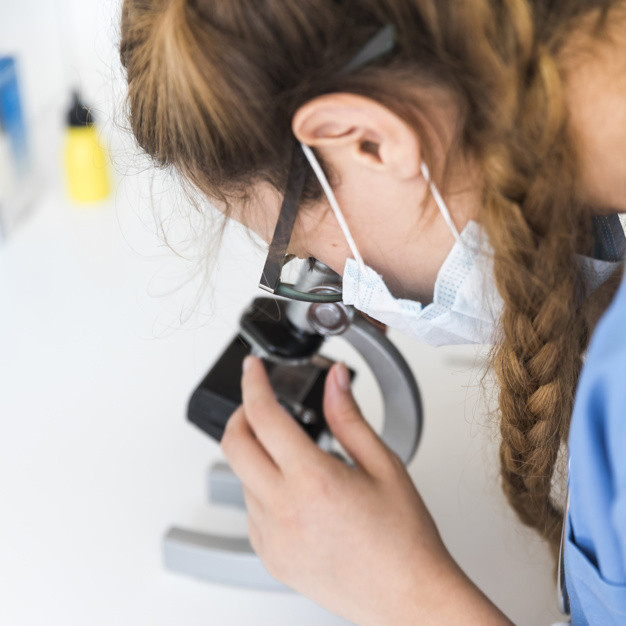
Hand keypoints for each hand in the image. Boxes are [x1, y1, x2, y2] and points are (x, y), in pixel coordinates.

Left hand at [220, 355, 460, 624]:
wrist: (408, 597)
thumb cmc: (403, 538)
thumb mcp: (383, 464)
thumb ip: (349, 416)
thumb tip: (335, 380)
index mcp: (313, 480)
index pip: (264, 416)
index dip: (253, 383)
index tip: (252, 368)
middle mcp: (283, 510)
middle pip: (233, 444)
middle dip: (241, 415)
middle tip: (261, 405)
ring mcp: (272, 538)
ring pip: (243, 478)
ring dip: (258, 456)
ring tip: (296, 459)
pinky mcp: (270, 557)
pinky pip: (252, 511)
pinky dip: (263, 490)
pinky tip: (297, 494)